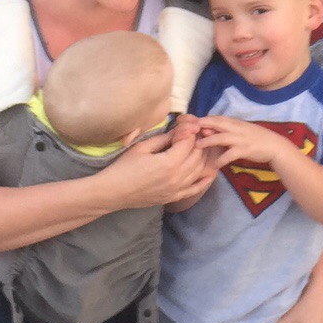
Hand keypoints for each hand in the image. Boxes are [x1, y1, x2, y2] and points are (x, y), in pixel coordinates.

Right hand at [99, 121, 217, 209]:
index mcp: (169, 163)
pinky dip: (204, 181)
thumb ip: (164, 139)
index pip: (188, 143)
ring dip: (202, 157)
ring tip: (198, 147)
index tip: (188, 124)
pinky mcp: (174, 197)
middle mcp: (177, 177)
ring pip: (198, 170)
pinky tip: (209, 173)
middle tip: (194, 134)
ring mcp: (177, 189)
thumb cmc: (124, 167)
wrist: (113, 192)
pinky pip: (195, 189)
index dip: (190, 131)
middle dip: (198, 142)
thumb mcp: (142, 147)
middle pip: (197, 156)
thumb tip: (180, 130)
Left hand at [193, 114, 286, 170]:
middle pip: (216, 124)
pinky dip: (222, 159)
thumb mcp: (240, 130)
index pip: (215, 118)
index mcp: (234, 122)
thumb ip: (225, 130)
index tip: (189, 123)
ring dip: (208, 141)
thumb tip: (207, 130)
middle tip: (187, 131)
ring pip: (221, 138)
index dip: (202, 119)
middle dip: (201, 126)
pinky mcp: (245, 150)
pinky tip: (215, 165)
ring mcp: (240, 139)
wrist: (274, 145)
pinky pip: (230, 154)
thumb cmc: (255, 138)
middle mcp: (236, 128)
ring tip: (197, 146)